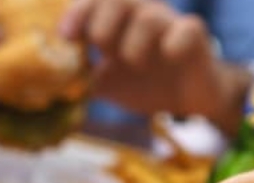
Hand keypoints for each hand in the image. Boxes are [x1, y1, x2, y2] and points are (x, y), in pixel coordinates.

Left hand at [60, 0, 242, 125]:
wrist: (188, 102)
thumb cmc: (146, 85)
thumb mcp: (110, 84)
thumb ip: (86, 78)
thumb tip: (59, 82)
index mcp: (119, 21)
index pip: (94, 3)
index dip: (78, 14)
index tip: (67, 37)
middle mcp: (142, 15)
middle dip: (103, 26)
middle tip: (103, 51)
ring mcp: (169, 24)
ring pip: (149, 17)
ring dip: (135, 44)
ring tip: (136, 64)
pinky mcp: (194, 37)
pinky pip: (186, 29)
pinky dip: (174, 43)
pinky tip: (169, 57)